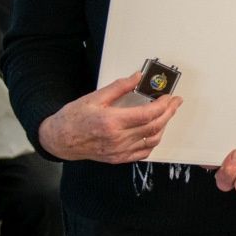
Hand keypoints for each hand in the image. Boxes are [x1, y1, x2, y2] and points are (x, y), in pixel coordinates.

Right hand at [37, 71, 180, 162]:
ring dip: (163, 127)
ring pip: (152, 140)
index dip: (163, 105)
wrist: (60, 139)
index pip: (147, 114)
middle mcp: (117, 139)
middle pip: (153, 127)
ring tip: (166, 115)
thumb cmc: (73, 117)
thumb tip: (137, 77)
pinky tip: (154, 132)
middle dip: (169, 113)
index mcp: (112, 122)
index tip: (169, 97)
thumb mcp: (94, 97)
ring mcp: (119, 151)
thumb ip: (119, 87)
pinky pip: (143, 152)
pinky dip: (153, 141)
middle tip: (175, 103)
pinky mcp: (118, 158)